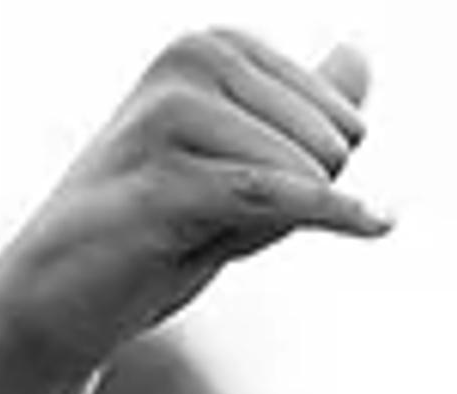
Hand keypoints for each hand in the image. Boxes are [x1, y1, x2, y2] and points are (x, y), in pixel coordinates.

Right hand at [0, 33, 382, 393]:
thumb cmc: (177, 217)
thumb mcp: (256, 160)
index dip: (324, 174)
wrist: (78, 282)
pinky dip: (326, 211)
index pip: (341, 120)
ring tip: (205, 227)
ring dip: (278, 227)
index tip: (254, 185)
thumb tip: (358, 54)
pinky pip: (268, 193)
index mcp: (213, 47)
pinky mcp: (162, 181)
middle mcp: (188, 60)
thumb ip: (310, 109)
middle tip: (225, 214)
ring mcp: (169, 115)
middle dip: (306, 200)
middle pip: (327, 145)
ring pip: (299, 170)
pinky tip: (378, 222)